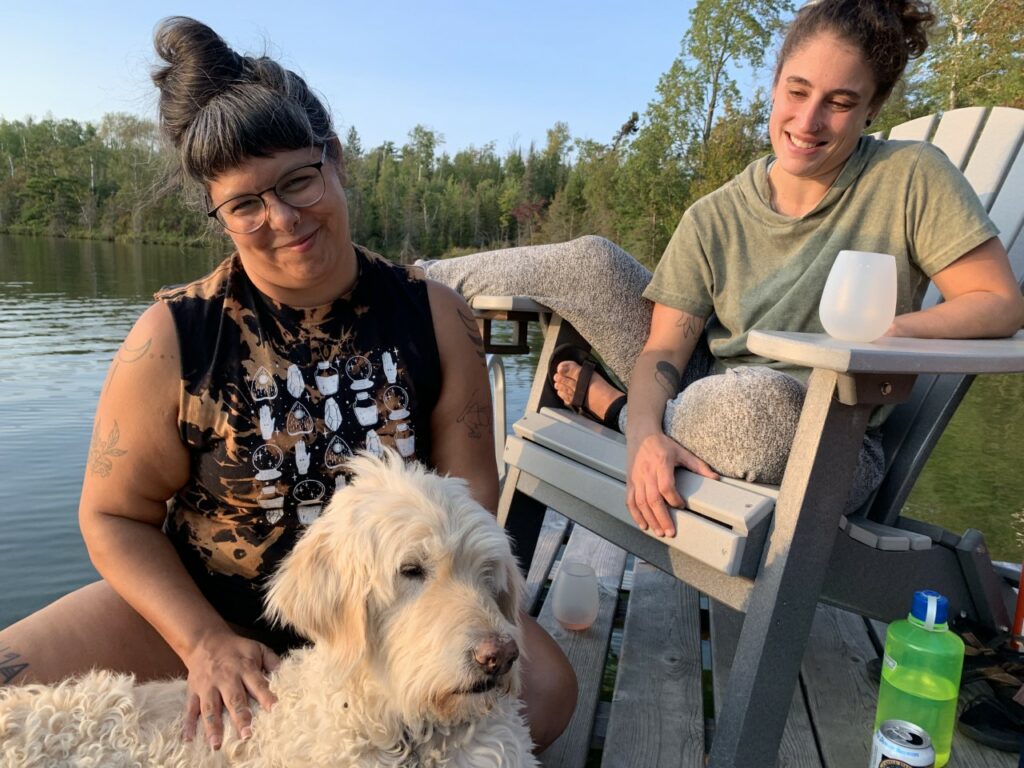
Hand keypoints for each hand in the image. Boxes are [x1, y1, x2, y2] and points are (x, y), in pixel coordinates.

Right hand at [181, 628, 280, 749]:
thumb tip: (286, 672)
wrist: (206, 641)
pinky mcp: (193, 691)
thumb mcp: (256, 648)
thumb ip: (271, 661)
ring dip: (213, 726)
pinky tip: (189, 738)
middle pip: (234, 699)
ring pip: (210, 708)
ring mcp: (208, 686)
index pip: (257, 684)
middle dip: (240, 717)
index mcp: (244, 668)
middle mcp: (226, 678)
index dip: (266, 697)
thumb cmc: (236, 649)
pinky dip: (188, 723)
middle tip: (246, 735)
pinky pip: (190, 708)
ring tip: (217, 743)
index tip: (274, 710)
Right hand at [626, 431, 717, 537]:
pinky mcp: (630, 482)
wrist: (640, 435)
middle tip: (670, 532)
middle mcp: (647, 473)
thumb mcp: (682, 452)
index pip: (666, 486)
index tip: (681, 505)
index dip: (674, 499)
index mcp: (661, 464)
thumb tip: (715, 478)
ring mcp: (636, 478)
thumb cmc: (662, 444)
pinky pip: (630, 501)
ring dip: (649, 519)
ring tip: (659, 531)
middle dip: (661, 518)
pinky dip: (635, 514)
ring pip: (640, 503)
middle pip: (652, 499)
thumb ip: (698, 466)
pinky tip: (643, 524)